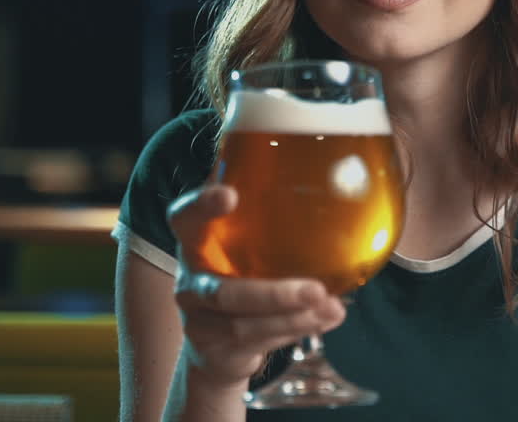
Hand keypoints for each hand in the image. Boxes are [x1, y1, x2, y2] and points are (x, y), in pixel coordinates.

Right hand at [166, 185, 346, 389]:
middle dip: (274, 295)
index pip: (186, 217)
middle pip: (224, 291)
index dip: (202, 205)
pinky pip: (256, 342)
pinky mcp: (216, 348)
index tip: (229, 195)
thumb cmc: (238, 274)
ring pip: (244, 324)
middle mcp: (190, 280)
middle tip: (316, 290)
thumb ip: (263, 212)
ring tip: (331, 308)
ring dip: (293, 319)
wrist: (215, 344)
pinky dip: (294, 330)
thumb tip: (318, 168)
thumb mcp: (244, 241)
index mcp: (194, 242)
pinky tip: (325, 318)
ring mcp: (199, 319)